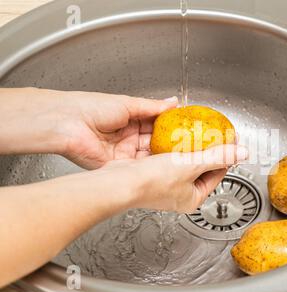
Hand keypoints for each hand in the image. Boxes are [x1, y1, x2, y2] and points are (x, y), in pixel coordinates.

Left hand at [0, 88, 177, 168]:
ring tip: (183, 156)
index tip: (188, 129)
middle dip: (172, 145)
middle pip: (156, 142)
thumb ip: (153, 107)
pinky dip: (152, 166)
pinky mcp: (119, 165)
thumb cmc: (91, 107)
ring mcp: (125, 152)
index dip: (173, 128)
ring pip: (150, 156)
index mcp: (132, 119)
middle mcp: (129, 137)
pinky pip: (139, 167)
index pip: (158, 125)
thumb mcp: (129, 103)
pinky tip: (165, 164)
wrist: (68, 123)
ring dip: (164, 157)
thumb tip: (173, 102)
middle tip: (190, 146)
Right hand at [101, 144, 248, 212]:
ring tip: (196, 132)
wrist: (119, 183)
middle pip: (201, 169)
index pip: (217, 175)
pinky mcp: (151, 176)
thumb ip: (218, 157)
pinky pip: (169, 159)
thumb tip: (242, 152)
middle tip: (214, 134)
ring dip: (190, 148)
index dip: (226, 156)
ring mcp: (165, 186)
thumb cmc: (152, 181)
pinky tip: (174, 136)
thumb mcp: (192, 165)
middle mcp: (179, 195)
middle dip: (208, 151)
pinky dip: (174, 149)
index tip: (231, 140)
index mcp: (193, 198)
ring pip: (185, 163)